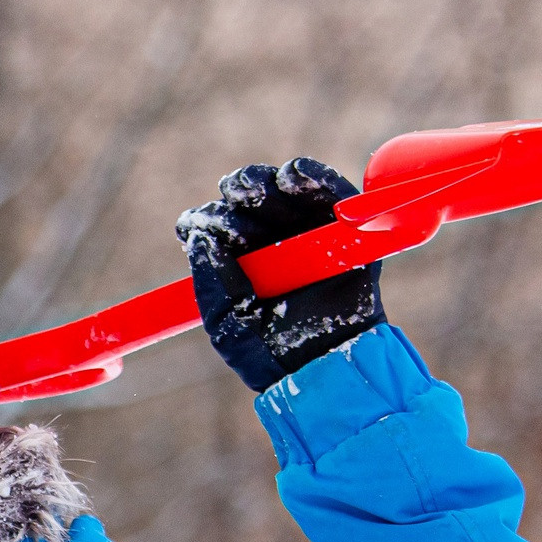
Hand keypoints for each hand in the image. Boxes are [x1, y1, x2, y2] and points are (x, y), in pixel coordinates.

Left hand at [176, 157, 385, 391]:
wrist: (321, 367)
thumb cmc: (269, 353)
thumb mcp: (226, 320)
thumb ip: (211, 281)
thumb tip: (198, 237)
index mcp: (242, 261)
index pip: (222, 226)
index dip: (208, 217)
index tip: (195, 222)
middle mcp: (274, 243)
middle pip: (253, 201)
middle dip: (239, 190)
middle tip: (232, 192)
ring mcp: (309, 235)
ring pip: (288, 193)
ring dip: (269, 180)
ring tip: (256, 187)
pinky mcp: (346, 232)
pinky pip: (334, 195)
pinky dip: (315, 178)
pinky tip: (293, 174)